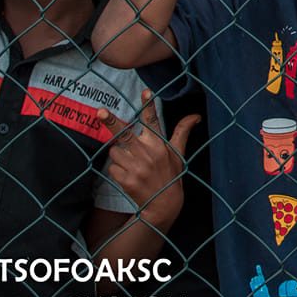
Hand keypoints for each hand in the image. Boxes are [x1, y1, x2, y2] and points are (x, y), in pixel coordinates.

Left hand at [102, 89, 198, 224]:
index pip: (153, 121)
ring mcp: (135, 167)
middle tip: (100, 112)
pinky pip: (112, 168)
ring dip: (118, 154)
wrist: (162, 204)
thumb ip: (182, 132)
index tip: (146, 92)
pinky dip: (117, 170)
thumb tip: (197, 116)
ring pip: (115, 151)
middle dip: (110, 121)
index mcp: (159, 144)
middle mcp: (147, 153)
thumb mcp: (179, 153)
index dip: (149, 106)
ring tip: (131, 163)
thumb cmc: (171, 174)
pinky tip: (128, 175)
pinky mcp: (126, 179)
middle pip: (125, 133)